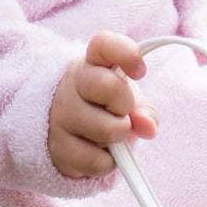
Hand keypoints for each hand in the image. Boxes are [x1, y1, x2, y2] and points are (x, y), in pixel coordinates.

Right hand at [48, 30, 159, 180]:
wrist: (65, 130)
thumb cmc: (103, 106)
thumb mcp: (127, 100)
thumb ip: (144, 109)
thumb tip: (148, 128)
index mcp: (93, 62)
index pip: (104, 44)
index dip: (126, 53)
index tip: (140, 71)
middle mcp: (73, 84)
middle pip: (108, 86)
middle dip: (126, 104)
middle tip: (123, 111)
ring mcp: (62, 115)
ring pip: (106, 129)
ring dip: (119, 137)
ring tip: (111, 133)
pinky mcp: (58, 148)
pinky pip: (97, 160)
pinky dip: (107, 162)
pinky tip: (98, 151)